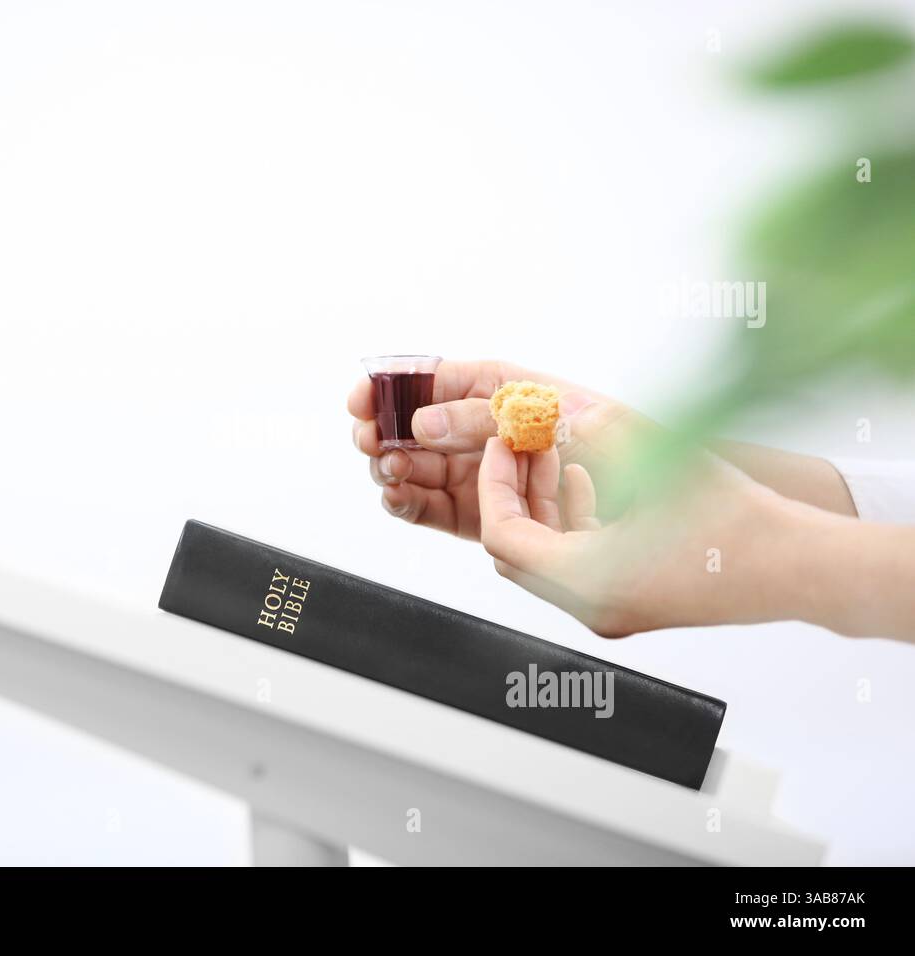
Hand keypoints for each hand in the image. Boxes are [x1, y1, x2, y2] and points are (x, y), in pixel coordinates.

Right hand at [347, 360, 617, 539]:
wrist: (667, 499)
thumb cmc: (623, 440)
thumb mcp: (552, 414)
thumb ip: (483, 417)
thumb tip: (421, 425)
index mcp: (498, 386)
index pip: (430, 378)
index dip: (390, 386)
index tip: (361, 397)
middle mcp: (481, 428)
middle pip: (411, 425)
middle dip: (380, 430)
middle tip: (368, 439)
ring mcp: (478, 472)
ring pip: (414, 467)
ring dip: (390, 467)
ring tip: (387, 470)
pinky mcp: (479, 513)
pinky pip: (430, 508)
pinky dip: (407, 504)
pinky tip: (397, 497)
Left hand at [479, 436, 801, 636]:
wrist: (799, 569)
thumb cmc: (738, 521)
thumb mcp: (661, 460)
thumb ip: (601, 427)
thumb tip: (555, 402)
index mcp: (586, 581)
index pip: (503, 536)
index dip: (494, 485)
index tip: (503, 445)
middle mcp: (590, 606)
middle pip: (517, 551)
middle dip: (513, 493)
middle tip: (521, 445)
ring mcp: (611, 611)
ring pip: (545, 558)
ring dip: (542, 504)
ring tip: (555, 452)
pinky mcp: (632, 603)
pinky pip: (578, 565)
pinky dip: (572, 523)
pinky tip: (590, 480)